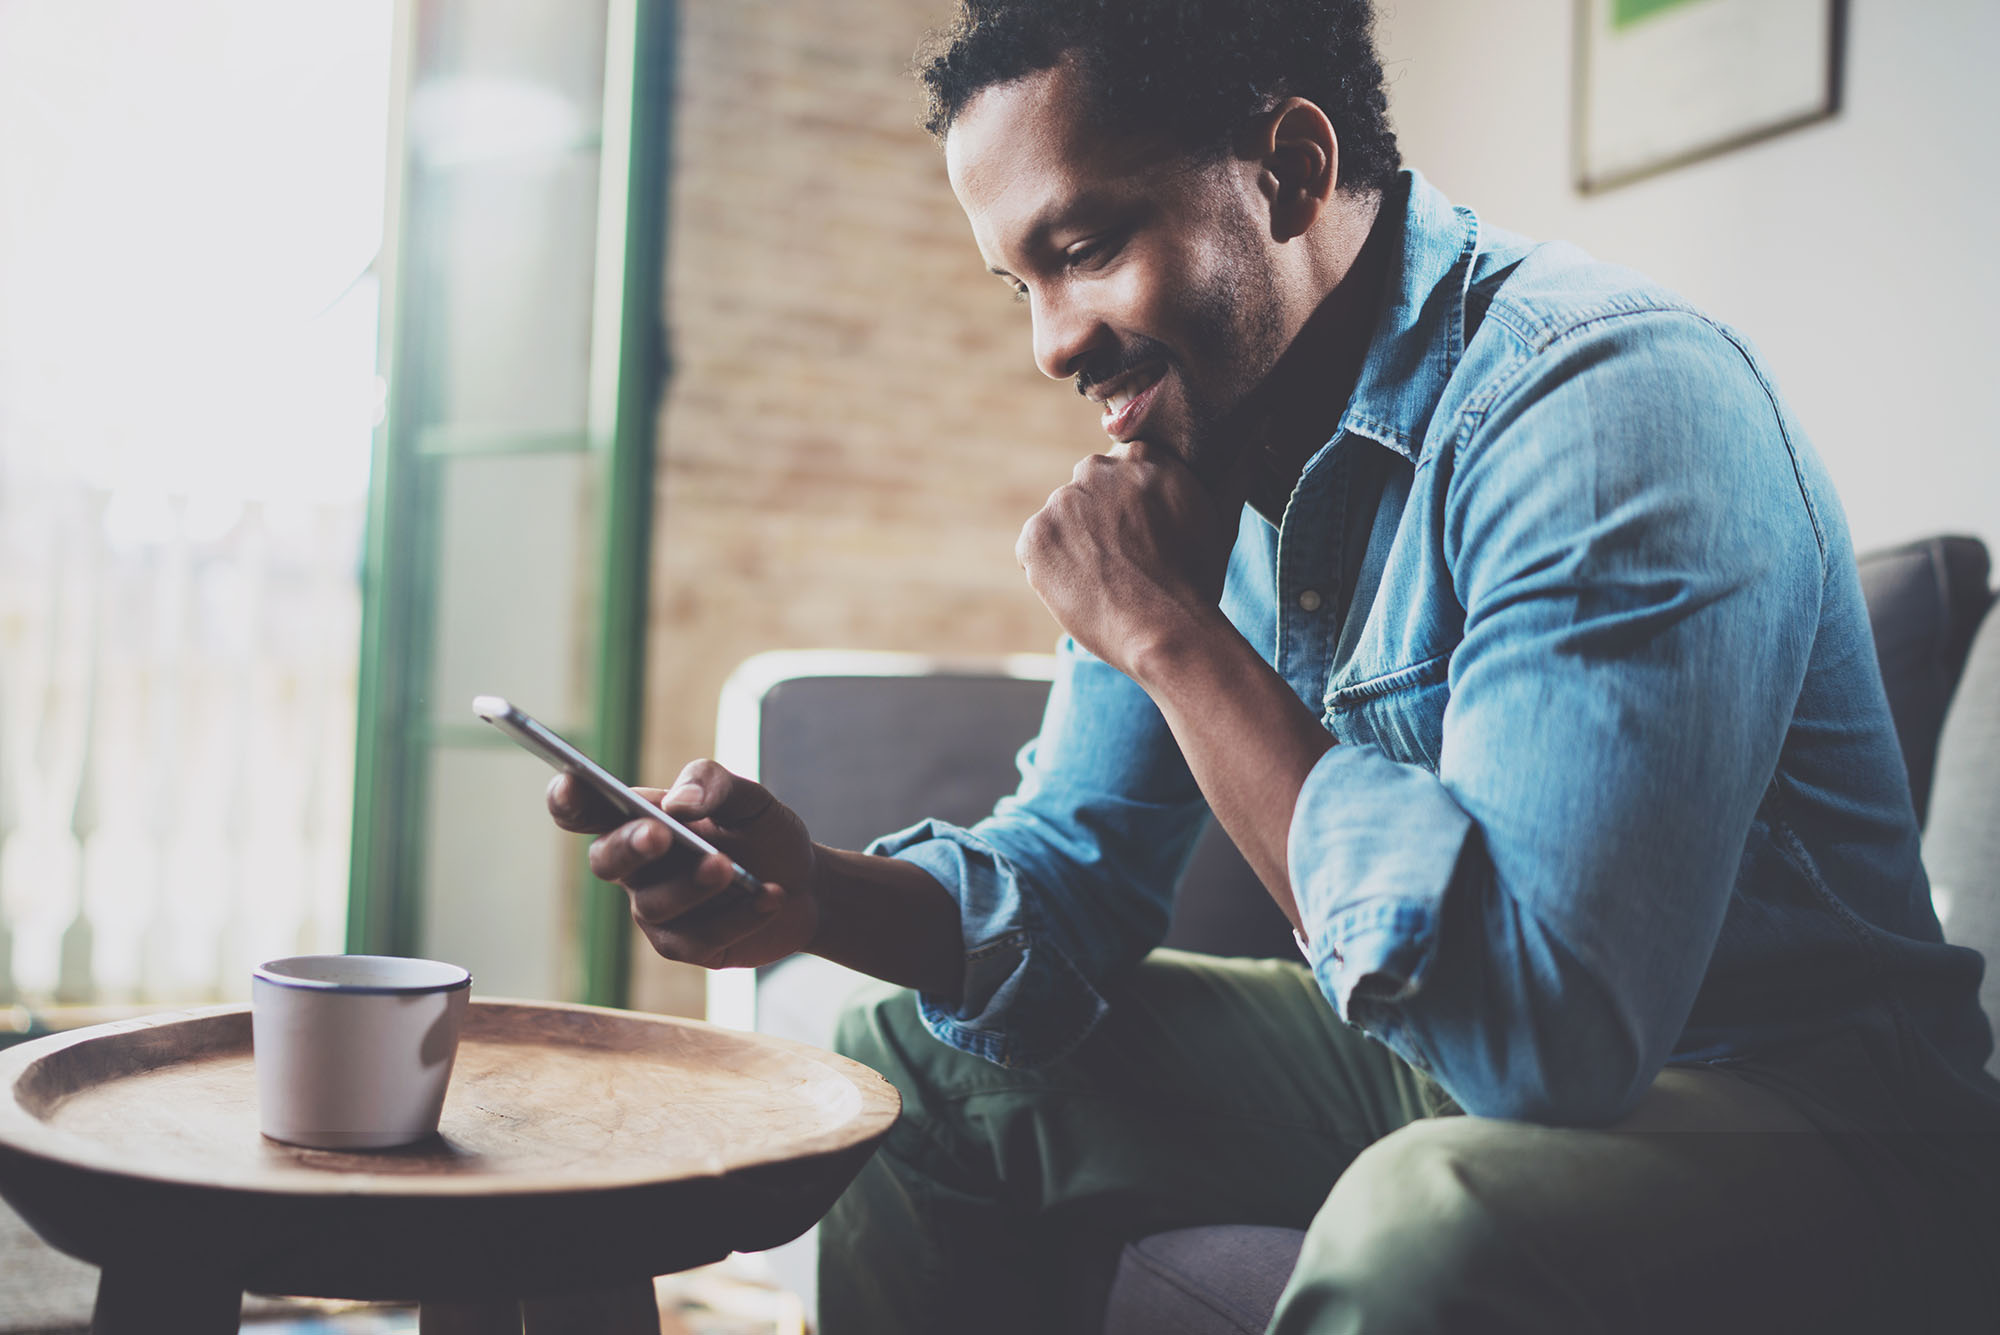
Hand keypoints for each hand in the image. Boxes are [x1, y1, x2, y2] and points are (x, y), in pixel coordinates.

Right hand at [547, 759, 819, 970]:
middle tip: (660, 833)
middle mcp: (637, 866)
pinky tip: (770, 894)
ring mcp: (656, 909)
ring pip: (654, 904)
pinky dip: (740, 914)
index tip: (570, 782)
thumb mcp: (750, 798)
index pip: (587, 809)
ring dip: (693, 884)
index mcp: (640, 819)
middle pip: (604, 860)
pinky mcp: (685, 945)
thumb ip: (714, 785)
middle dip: (630, 846)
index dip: (568, 799)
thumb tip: (679, 803)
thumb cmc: (764, 833)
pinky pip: (698, 937)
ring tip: (730, 866)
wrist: (807, 885)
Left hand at [1015, 440, 1235, 677]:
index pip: (1121, 470)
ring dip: (1075, 545)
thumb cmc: (1198, 580)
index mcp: (1140, 455)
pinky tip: (1083, 590)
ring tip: (1106, 581)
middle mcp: (1096, 468)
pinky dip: (1051, 570)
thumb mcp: (1220, 516)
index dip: (1130, 507)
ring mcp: (1061, 502)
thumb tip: (1256, 430)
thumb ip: (1230, 471)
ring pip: (1062, 522)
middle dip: (1099, 521)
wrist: (1166, 630)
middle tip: (1124, 561)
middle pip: (1088, 492)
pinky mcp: (1035, 537)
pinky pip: (1036, 551)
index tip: (1141, 533)